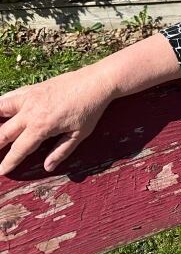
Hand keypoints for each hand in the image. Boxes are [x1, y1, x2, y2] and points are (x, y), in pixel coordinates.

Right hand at [0, 67, 114, 174]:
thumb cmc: (90, 109)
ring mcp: (29, 98)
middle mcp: (30, 113)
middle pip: (3, 133)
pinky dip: (1, 102)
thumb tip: (48, 167)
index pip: (19, 149)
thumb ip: (62, 151)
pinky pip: (11, 95)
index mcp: (41, 127)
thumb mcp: (80, 134)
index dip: (8, 162)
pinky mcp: (33, 88)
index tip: (1, 171)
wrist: (96, 82)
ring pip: (0, 109)